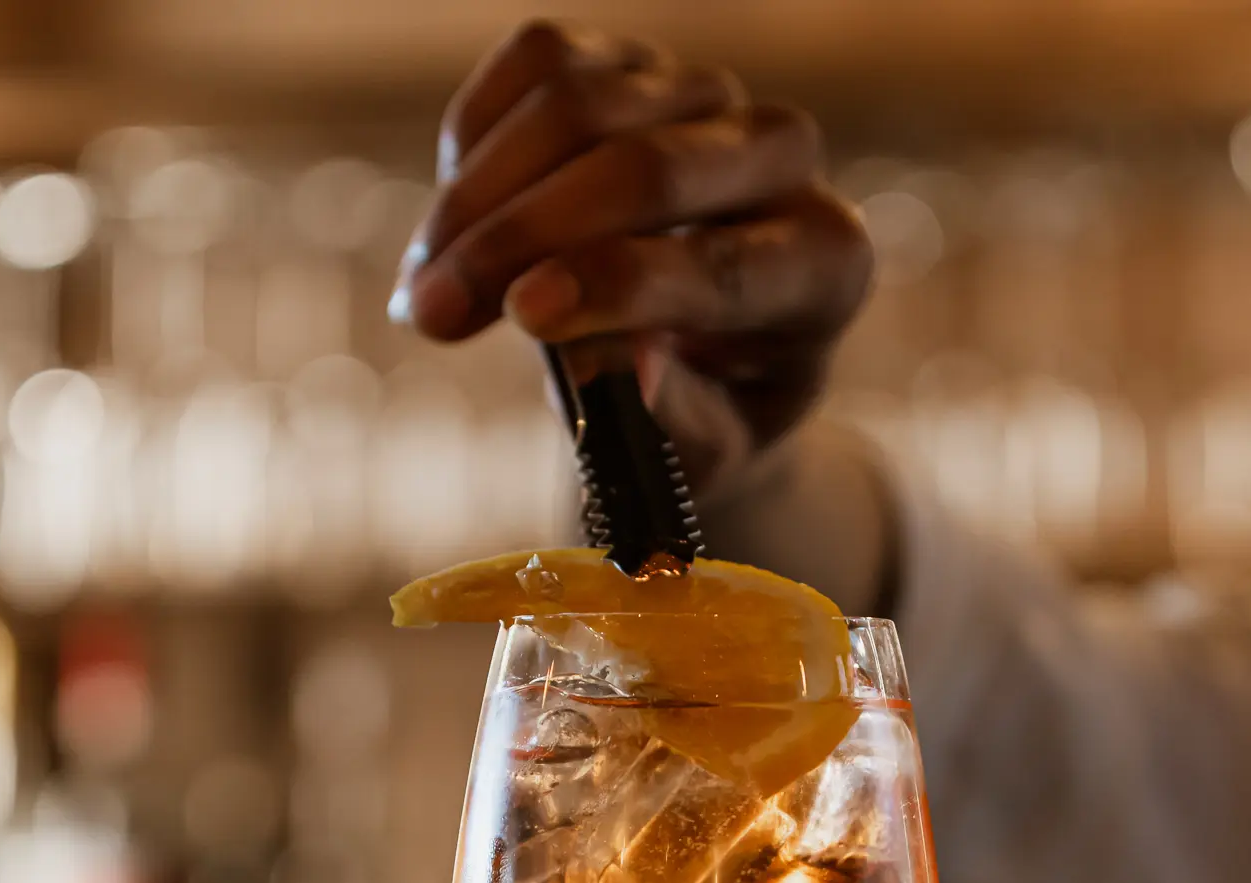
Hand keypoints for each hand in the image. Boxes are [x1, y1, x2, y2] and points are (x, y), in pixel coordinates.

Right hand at [393, 21, 874, 505]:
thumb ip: (666, 416)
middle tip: (430, 315)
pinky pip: (538, 62)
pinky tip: (454, 222)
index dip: (615, 284)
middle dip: (520, 238)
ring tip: (425, 294)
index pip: (723, 263)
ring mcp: (705, 96)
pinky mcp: (632, 60)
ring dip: (476, 199)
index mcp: (825, 264)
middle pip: (645, 169)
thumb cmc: (704, 415)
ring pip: (577, 105)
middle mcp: (783, 159)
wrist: (699, 357)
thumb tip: (607, 361)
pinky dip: (475, 137)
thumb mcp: (699, 455)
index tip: (521, 314)